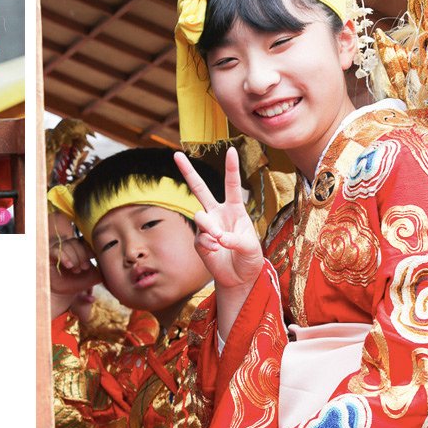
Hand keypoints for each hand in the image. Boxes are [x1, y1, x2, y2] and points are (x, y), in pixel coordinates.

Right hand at [49, 211, 98, 318]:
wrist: (63, 293)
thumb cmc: (77, 282)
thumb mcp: (93, 277)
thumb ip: (102, 270)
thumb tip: (111, 265)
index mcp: (81, 249)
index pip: (87, 241)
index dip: (90, 248)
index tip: (94, 257)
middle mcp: (70, 247)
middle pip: (78, 242)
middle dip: (83, 254)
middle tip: (84, 267)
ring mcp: (59, 249)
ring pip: (68, 245)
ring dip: (74, 257)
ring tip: (76, 269)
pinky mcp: (50, 255)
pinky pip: (56, 250)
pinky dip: (64, 257)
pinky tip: (69, 265)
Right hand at [174, 148, 262, 291]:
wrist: (240, 278)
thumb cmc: (250, 258)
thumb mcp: (251, 248)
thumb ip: (237, 240)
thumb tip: (218, 237)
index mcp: (235, 210)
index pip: (232, 185)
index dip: (231, 167)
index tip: (230, 149)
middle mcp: (218, 214)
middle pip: (200, 188)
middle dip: (187, 171)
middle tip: (176, 154)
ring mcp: (207, 227)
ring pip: (200, 216)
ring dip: (209, 226)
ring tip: (219, 240)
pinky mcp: (199, 241)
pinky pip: (200, 237)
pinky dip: (209, 244)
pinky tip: (216, 251)